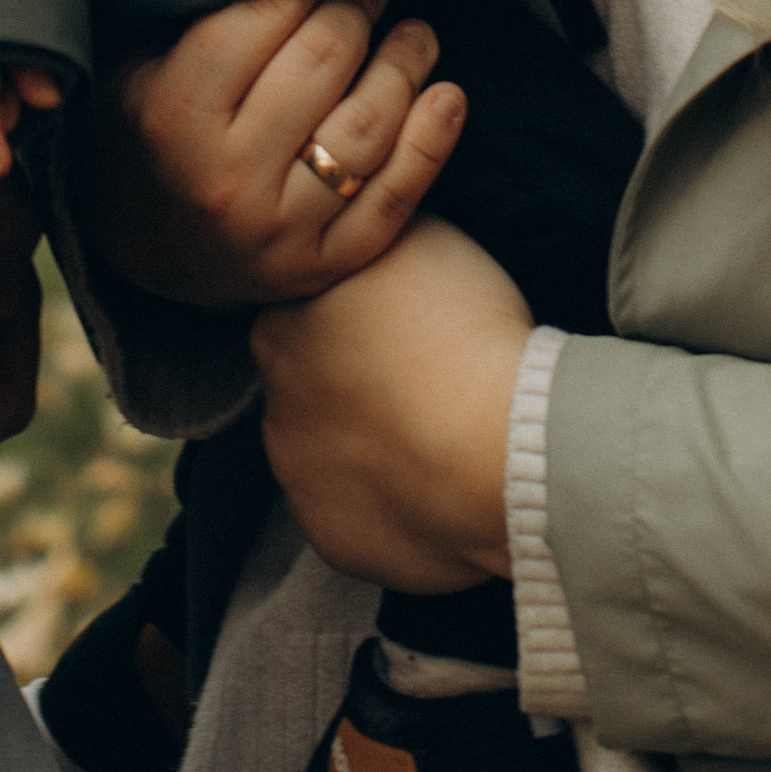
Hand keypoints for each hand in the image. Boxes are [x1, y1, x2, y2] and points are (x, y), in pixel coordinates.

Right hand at [74, 0, 463, 307]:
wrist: (143, 249)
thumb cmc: (147, 130)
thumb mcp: (135, 66)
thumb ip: (191, 11)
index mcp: (175, 116)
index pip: (260, 18)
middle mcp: (227, 179)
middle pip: (323, 61)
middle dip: (360, 4)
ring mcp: (277, 231)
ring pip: (368, 126)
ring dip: (406, 62)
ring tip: (416, 32)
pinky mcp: (319, 267)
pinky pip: (392, 201)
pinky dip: (431, 143)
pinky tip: (449, 97)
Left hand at [254, 219, 528, 594]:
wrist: (498, 446)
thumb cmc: (467, 329)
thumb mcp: (422, 237)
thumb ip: (373, 239)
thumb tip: (367, 232)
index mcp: (282, 321)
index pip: (297, 311)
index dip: (349, 316)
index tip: (395, 323)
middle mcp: (272, 399)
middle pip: (303, 382)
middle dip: (344, 382)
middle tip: (413, 379)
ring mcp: (295, 476)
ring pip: (322, 452)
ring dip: (361, 444)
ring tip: (429, 436)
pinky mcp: (328, 539)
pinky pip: (352, 515)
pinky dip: (383, 504)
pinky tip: (430, 485)